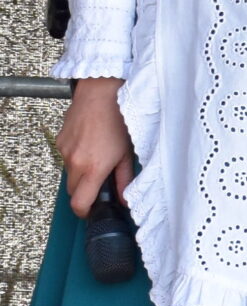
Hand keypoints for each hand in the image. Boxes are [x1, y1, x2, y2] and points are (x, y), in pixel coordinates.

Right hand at [58, 78, 134, 216]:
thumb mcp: (128, 153)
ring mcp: (64, 150)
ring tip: (99, 156)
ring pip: (70, 173)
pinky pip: (66, 157)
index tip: (92, 210)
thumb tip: (124, 199)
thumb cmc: (120, 120)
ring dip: (81, 172)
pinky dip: (77, 157)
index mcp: (93, 168)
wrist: (102, 93)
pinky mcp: (60, 140)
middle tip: (101, 182)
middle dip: (85, 191)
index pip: (79, 203)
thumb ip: (124, 179)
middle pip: (73, 190)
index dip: (85, 211)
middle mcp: (74, 162)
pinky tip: (91, 143)